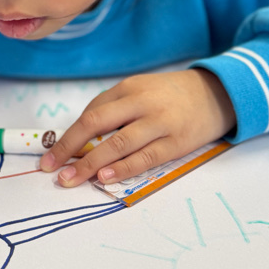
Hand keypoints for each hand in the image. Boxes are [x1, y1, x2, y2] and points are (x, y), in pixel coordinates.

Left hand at [40, 69, 235, 187]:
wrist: (218, 94)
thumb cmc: (171, 96)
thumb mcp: (141, 90)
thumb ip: (115, 109)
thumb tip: (82, 140)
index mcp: (129, 88)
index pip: (91, 112)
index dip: (68, 136)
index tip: (50, 156)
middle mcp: (142, 102)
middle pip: (97, 122)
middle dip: (70, 147)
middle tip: (52, 169)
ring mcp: (160, 122)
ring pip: (119, 143)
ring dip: (91, 163)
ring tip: (71, 180)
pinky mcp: (176, 142)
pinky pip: (145, 157)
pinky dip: (123, 168)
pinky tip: (104, 178)